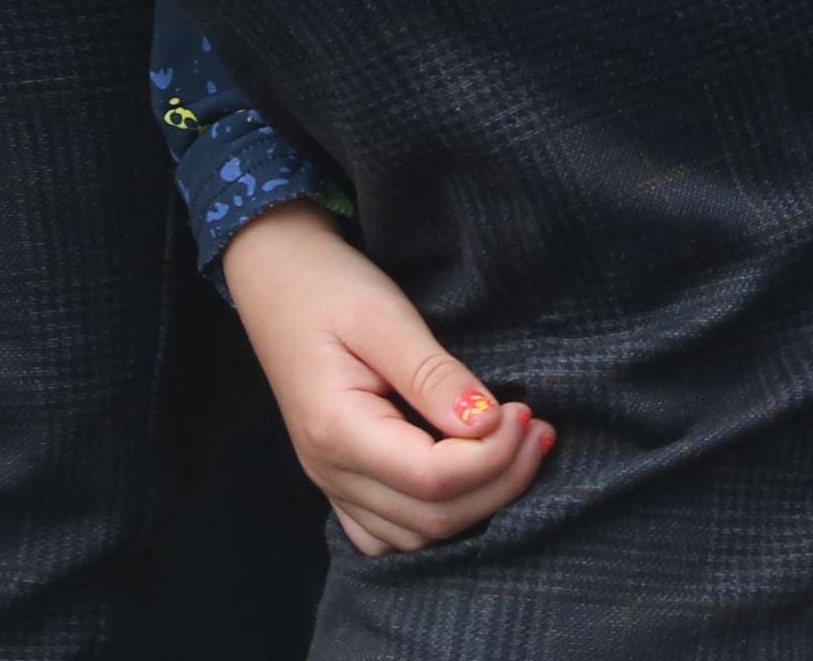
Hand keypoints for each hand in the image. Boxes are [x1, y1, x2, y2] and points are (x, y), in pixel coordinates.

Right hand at [216, 204, 557, 557]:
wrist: (275, 277)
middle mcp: (330, 471)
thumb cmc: (328, 286)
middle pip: (432, 517)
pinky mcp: (339, 479)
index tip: (527, 412)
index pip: (432, 478)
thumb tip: (489, 422)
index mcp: (337, 430)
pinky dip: (436, 519)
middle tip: (537, 429)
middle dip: (499, 481)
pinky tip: (466, 480)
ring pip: (416, 534)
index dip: (493, 457)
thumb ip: (434, 375)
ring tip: (515, 449)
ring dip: (477, 503)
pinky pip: (389, 533)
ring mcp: (331, 482)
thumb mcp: (383, 316)